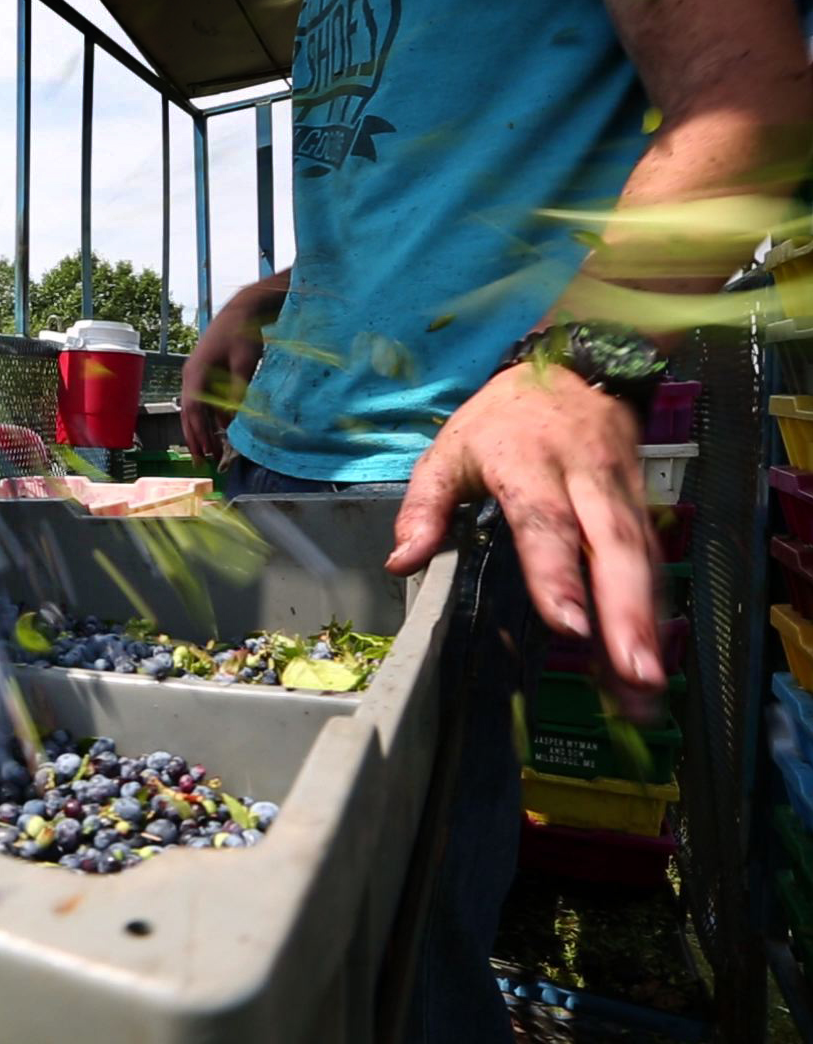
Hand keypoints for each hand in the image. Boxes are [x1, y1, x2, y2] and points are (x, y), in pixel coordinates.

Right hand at [180, 270, 289, 461]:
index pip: (194, 411)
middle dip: (195, 438)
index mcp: (196, 374)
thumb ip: (236, 392)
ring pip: (195, 409)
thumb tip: (230, 421)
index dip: (198, 434)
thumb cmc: (243, 333)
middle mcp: (191, 376)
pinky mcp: (206, 372)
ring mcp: (197, 374)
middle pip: (189, 413)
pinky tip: (217, 429)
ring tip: (208, 450)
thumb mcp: (244, 364)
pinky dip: (208, 416)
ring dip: (201, 429)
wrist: (243, 309)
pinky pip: (203, 400)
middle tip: (201, 461)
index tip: (204, 453)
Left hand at [385, 363, 664, 714]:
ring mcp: (621, 492)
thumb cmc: (501, 420)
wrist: (572, 368)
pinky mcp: (641, 505)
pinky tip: (647, 658)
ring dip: (645, 625)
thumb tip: (401, 562)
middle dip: (626, 613)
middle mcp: (585, 479)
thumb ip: (424, 506)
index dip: (559, 572)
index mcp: (529, 463)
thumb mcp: (448, 450)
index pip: (545, 522)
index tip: (569, 624)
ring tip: (644, 685)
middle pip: (613, 546)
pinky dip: (652, 611)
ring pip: (641, 559)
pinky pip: (651, 561)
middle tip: (632, 671)